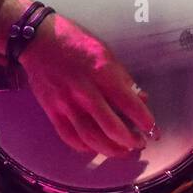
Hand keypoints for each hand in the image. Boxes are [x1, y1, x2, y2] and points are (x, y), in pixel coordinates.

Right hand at [17, 11, 157, 156]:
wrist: (39, 41)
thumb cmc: (76, 42)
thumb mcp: (106, 53)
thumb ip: (123, 78)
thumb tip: (140, 98)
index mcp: (103, 74)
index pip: (130, 104)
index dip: (145, 121)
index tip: (153, 129)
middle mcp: (85, 92)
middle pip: (112, 128)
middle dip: (130, 141)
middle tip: (140, 143)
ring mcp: (67, 104)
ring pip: (91, 138)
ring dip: (110, 149)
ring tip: (122, 151)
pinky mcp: (52, 111)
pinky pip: (69, 137)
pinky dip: (85, 147)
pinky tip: (96, 148)